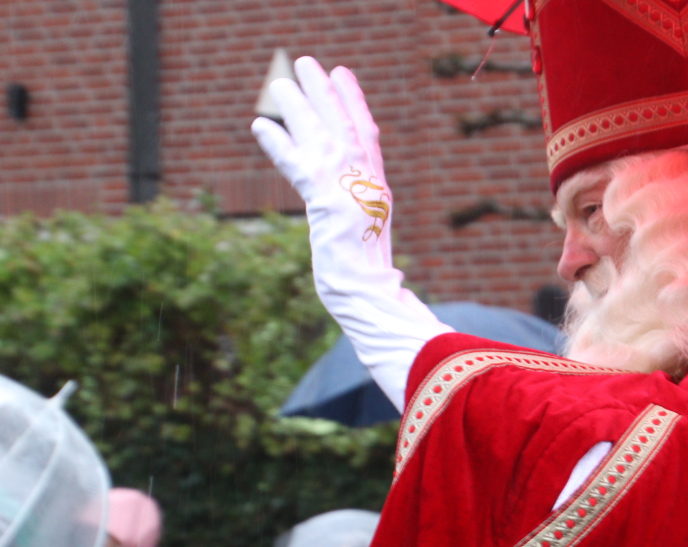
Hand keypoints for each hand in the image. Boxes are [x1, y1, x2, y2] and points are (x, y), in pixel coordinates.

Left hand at [252, 57, 392, 274]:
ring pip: (321, 135)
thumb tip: (343, 206)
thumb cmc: (367, 277)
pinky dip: (278, 144)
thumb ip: (357, 210)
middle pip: (345, 124)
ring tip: (278, 83)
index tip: (343, 76)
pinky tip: (259, 126)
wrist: (369, 293)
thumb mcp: (367, 236)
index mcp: (378, 189)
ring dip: (299, 106)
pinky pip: (297, 164)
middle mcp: (366, 182)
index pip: (367, 136)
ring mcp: (348, 189)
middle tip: (308, 63)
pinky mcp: (326, 201)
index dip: (355, 103)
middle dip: (326, 91)